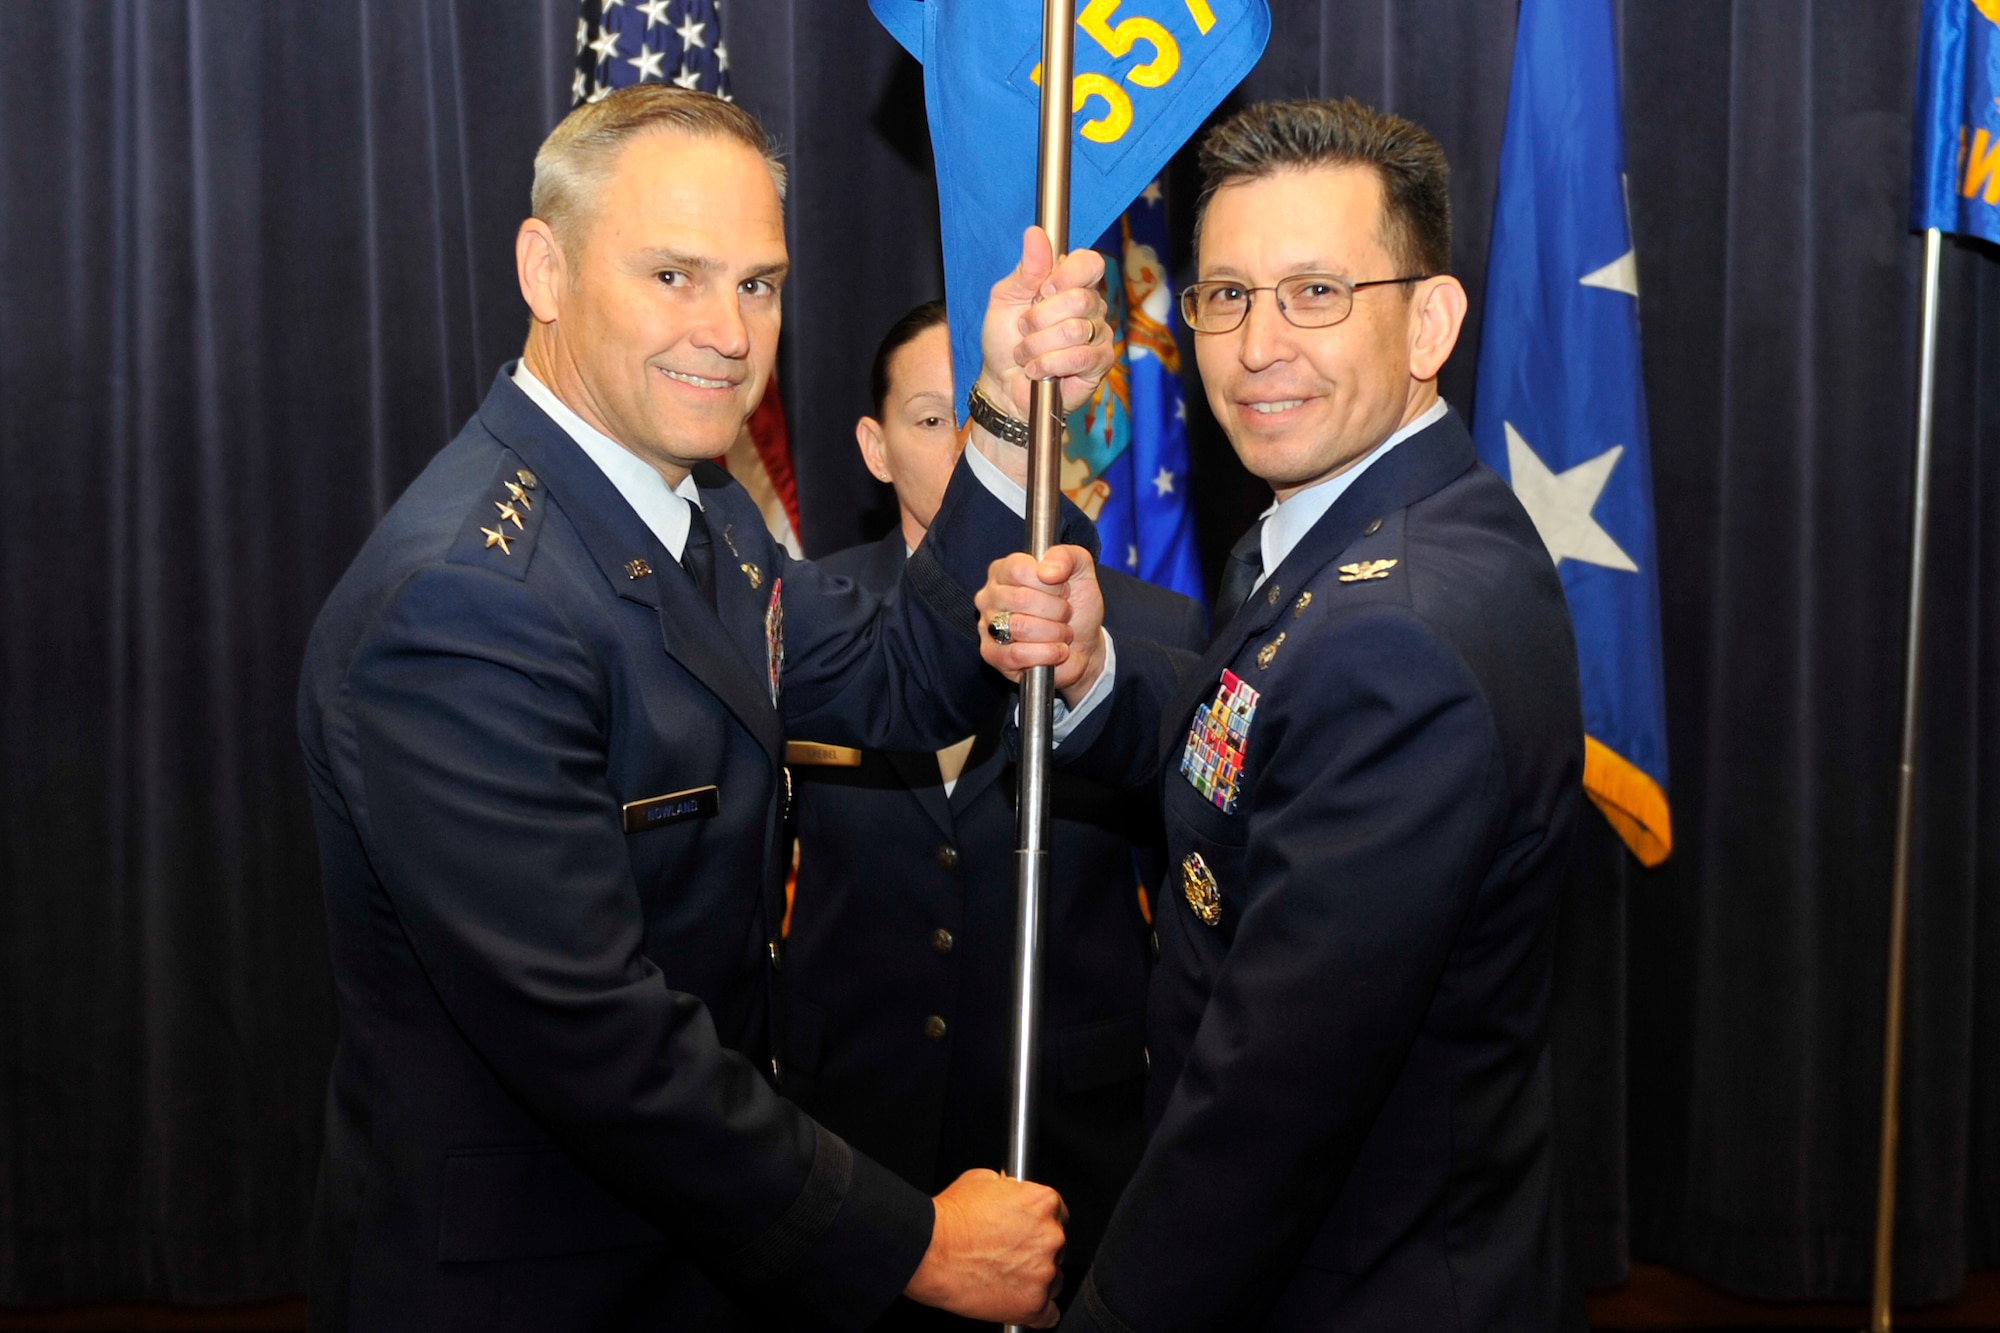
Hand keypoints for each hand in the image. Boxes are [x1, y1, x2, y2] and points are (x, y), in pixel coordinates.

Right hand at [904, 1169, 1067, 1326]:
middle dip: (1037, 1252)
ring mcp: (1043, 1273)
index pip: (1058, 1214)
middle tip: (1009, 1254)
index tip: (1028, 1232)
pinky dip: (1034, 1311)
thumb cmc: (949, 1218)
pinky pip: (1048, 1314)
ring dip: (1035, 1281)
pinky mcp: (1032, 1304)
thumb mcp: (983, 1180)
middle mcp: (1050, 1237)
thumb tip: (1013, 1192)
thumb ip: (1010, 1188)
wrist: (928, 1250)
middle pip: (1057, 1248)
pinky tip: (1015, 1301)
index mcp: (1044, 1203)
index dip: (1039, 1223)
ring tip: (1005, 1277)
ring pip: (1054, 1281)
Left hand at [970, 227, 1111, 477]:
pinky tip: (1038, 370)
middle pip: (1079, 299)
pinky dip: (1050, 365)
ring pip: (1074, 331)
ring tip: (1027, 354)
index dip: (1067, 275)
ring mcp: (1098, 334)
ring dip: (1038, 346)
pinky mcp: (1100, 363)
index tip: (1043, 290)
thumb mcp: (1005, 298)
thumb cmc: (1004, 339)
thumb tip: (1036, 233)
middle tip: (1025, 329)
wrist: (1001, 383)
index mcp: (1069, 283)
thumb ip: (1025, 269)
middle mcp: (1089, 305)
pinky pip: (1080, 357)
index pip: (1089, 262)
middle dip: (1040, 318)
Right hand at [975, 545, 1107, 706]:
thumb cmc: (1076, 606)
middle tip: (1065, 615)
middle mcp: (990, 595)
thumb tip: (1047, 571)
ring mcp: (987, 626)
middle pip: (1021, 599)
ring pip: (1020, 627)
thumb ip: (1067, 556)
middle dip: (1056, 610)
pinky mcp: (991, 655)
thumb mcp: (1081, 570)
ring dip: (1053, 633)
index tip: (1064, 591)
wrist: (1083, 646)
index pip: (1019, 569)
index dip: (1050, 584)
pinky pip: (1015, 655)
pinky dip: (1045, 654)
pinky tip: (1056, 651)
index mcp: (1004, 569)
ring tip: (1061, 633)